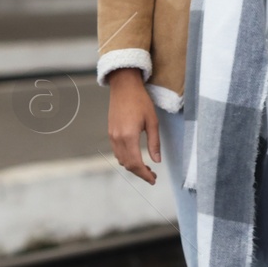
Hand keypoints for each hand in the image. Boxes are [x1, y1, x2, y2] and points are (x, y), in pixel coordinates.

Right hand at [107, 69, 160, 183]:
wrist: (124, 86)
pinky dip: (126, 158)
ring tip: (146, 167)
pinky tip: (135, 156)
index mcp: (129, 136)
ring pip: (121, 159)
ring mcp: (112, 136)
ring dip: (132, 167)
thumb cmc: (140, 100)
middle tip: (152, 176)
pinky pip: (117, 152)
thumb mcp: (152, 121)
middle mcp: (118, 138)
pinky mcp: (110, 132)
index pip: (136, 163)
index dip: (145, 175)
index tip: (153, 180)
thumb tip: (157, 161)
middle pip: (127, 165)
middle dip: (140, 173)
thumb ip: (154, 143)